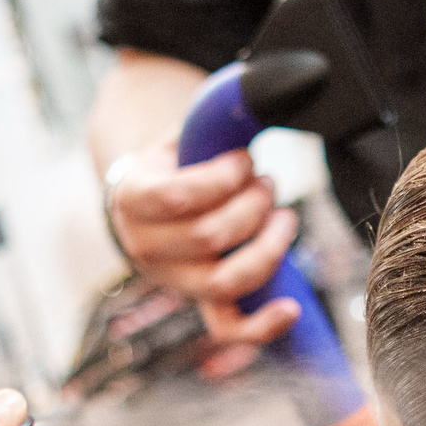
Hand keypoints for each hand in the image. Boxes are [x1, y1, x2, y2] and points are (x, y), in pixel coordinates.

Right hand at [107, 140, 300, 344]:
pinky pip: (228, 329)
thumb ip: (207, 123)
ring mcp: (175, 281)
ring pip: (225, 281)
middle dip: (252, 206)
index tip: (245, 160)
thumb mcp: (178, 137)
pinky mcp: (200, 304)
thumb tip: (254, 96)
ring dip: (267, 249)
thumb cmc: (173, 165)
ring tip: (285, 218)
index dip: (222, 179)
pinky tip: (291, 308)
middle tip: (268, 184)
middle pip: (209, 238)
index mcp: (133, 199)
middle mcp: (147, 248)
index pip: (177, 198)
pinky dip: (262, 326)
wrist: (147, 205)